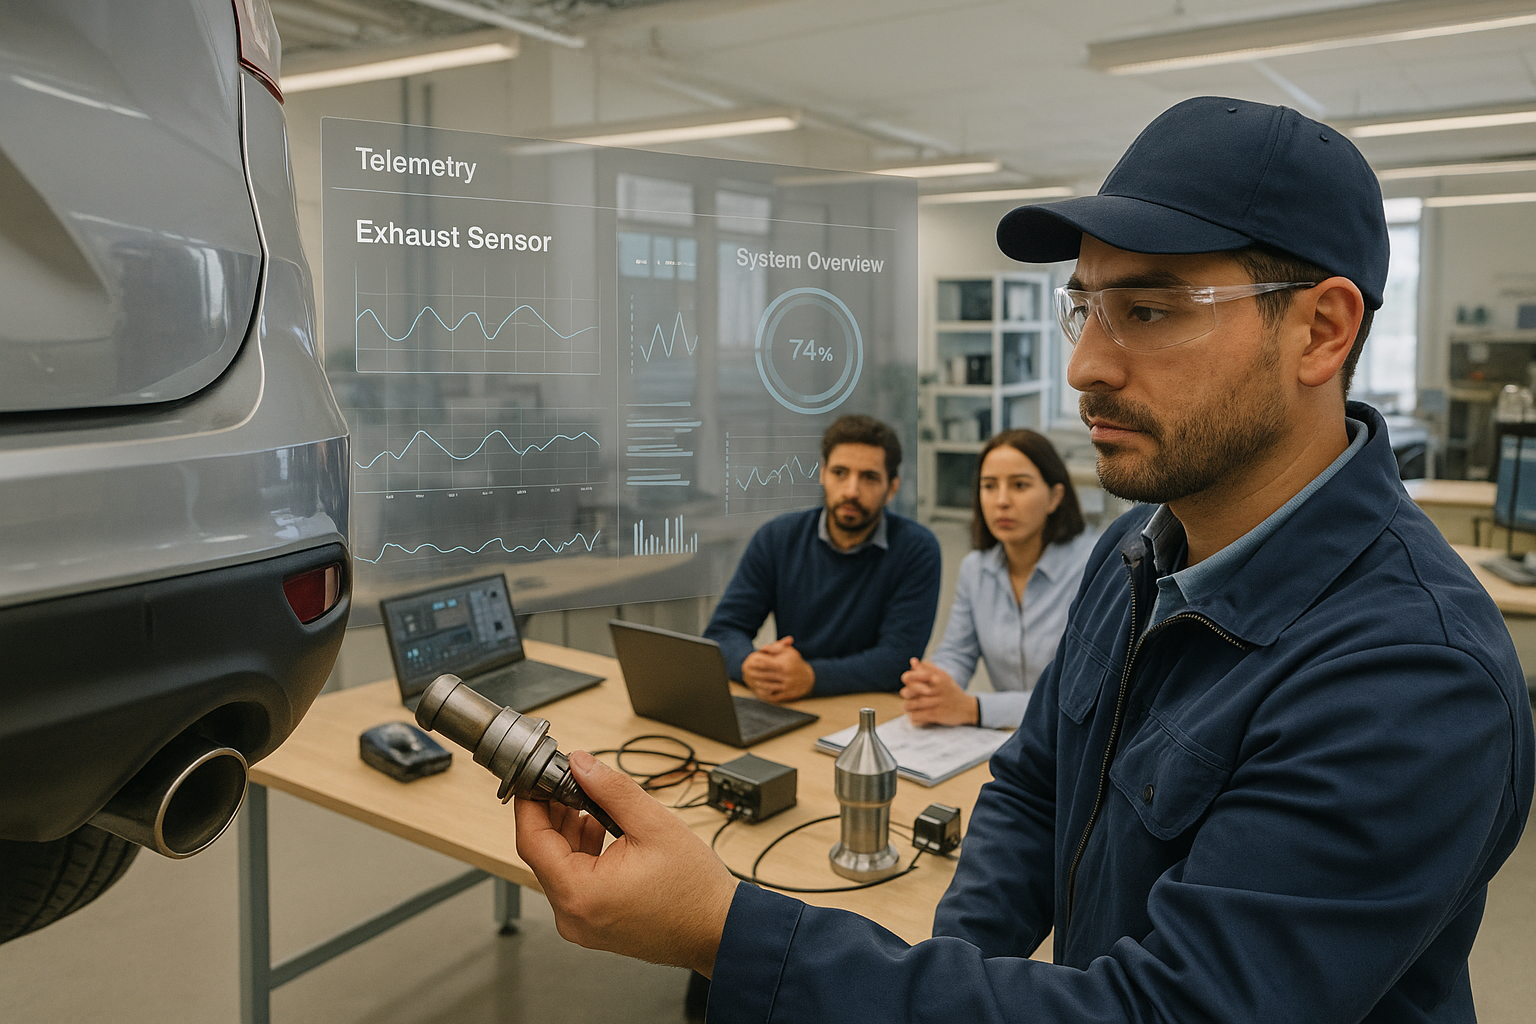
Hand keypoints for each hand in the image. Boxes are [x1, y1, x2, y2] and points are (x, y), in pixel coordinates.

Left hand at [514, 750, 738, 976]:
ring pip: (558, 867)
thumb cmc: (694, 889)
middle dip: (552, 812)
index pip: (531, 841)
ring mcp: (582, 925)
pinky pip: (574, 883)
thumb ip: (611, 789)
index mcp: (580, 893)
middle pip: (543, 854)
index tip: (534, 776)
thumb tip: (581, 764)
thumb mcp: (654, 824)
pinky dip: (582, 853)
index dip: (529, 803)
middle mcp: (572, 916)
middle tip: (567, 779)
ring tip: (592, 802)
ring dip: (569, 832)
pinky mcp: (594, 925)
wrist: (719, 930)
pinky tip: (601, 829)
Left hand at [741, 636, 814, 702]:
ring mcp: (786, 687)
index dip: (756, 662)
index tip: (749, 661)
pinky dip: (765, 694)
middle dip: (754, 673)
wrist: (810, 678)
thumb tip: (762, 648)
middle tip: (747, 671)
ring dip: (758, 684)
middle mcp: (785, 676)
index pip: (766, 664)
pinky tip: (759, 691)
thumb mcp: (789, 652)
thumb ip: (775, 648)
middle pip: (765, 675)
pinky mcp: (787, 695)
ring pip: (767, 686)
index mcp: (784, 665)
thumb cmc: (797, 663)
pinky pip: (773, 696)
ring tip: (751, 680)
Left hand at [901, 658, 978, 725]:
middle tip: (910, 696)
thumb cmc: (951, 691)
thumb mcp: (943, 675)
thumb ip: (927, 668)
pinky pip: (915, 716)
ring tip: (911, 706)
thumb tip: (913, 661)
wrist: (967, 707)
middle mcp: (934, 689)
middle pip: (907, 692)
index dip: (907, 679)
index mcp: (934, 677)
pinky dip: (913, 717)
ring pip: (909, 705)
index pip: (909, 677)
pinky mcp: (935, 715)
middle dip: (906, 694)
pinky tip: (917, 715)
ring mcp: (934, 703)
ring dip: (908, 707)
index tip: (910, 682)